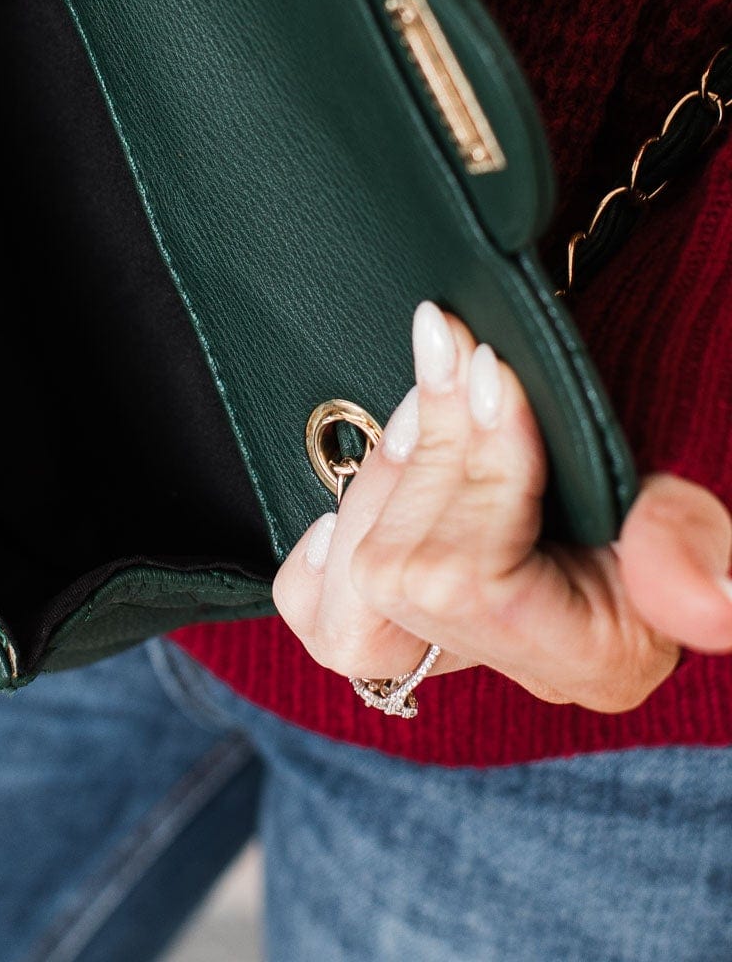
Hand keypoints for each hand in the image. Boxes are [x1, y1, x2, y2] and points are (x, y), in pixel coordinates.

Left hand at [273, 302, 731, 710]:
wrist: (646, 458)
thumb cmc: (661, 494)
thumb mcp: (690, 512)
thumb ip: (692, 548)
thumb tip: (708, 599)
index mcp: (592, 659)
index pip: (479, 583)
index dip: (477, 468)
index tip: (495, 368)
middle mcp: (512, 667)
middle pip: (406, 575)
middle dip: (428, 448)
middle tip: (450, 344)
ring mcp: (449, 648)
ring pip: (357, 587)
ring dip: (381, 476)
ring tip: (423, 398)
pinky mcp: (397, 621)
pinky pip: (318, 615)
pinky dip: (320, 550)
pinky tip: (352, 486)